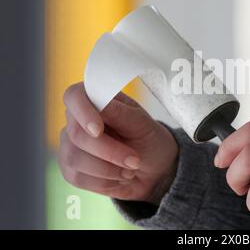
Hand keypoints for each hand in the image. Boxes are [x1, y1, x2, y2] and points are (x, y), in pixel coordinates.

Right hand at [58, 82, 178, 203]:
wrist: (153, 170)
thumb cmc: (148, 140)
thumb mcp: (143, 125)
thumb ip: (121, 113)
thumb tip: (100, 103)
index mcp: (95, 100)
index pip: (74, 96)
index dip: (83, 112)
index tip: (98, 130)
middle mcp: (77, 120)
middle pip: (76, 134)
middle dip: (108, 151)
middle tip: (134, 160)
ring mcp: (70, 145)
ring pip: (74, 158)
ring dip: (108, 169)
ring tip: (130, 169)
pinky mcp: (70, 169)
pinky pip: (78, 177)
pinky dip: (104, 180)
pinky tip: (119, 176)